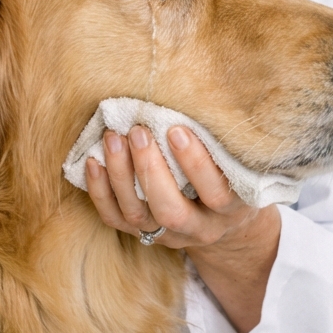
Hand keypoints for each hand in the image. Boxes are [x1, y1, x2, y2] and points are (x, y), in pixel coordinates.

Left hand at [85, 125, 281, 332]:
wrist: (222, 221)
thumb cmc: (230, 176)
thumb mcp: (239, 164)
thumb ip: (222, 144)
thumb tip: (197, 97)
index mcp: (229, 210)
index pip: (215, 192)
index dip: (196, 164)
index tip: (176, 130)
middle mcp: (199, 228)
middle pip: (171, 211)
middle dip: (150, 170)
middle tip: (138, 132)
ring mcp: (168, 236)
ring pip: (138, 215)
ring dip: (121, 175)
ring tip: (112, 138)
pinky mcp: (142, 234)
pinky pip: (115, 219)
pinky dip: (100, 191)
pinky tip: (93, 162)